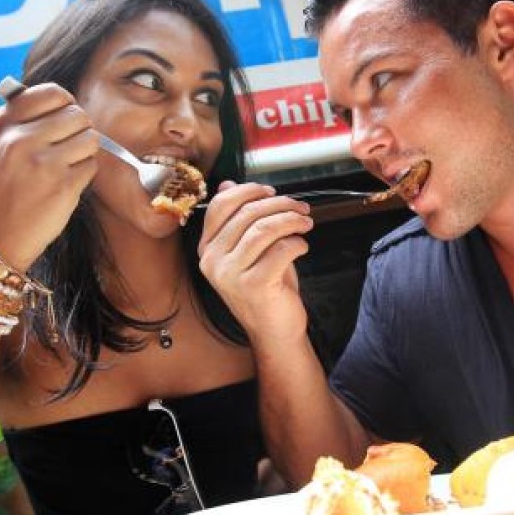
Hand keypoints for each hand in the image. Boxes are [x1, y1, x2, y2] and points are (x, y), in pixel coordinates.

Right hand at [0, 82, 98, 270]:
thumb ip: (15, 122)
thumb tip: (55, 99)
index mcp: (1, 125)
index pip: (51, 93)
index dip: (66, 104)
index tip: (63, 119)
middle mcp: (20, 140)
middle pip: (77, 114)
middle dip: (79, 130)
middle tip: (69, 147)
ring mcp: (42, 163)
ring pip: (90, 138)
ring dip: (85, 152)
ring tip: (67, 165)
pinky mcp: (63, 186)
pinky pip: (92, 165)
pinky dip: (84, 174)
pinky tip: (66, 185)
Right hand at [197, 182, 313, 345]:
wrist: (274, 329)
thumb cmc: (265, 286)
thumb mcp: (249, 248)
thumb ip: (238, 219)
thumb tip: (228, 184)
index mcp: (207, 248)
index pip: (221, 205)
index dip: (249, 191)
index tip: (272, 192)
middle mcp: (212, 260)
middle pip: (247, 213)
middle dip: (280, 204)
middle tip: (301, 209)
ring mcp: (230, 274)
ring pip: (264, 228)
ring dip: (291, 220)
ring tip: (305, 223)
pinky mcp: (253, 285)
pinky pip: (280, 249)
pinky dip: (297, 243)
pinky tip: (302, 247)